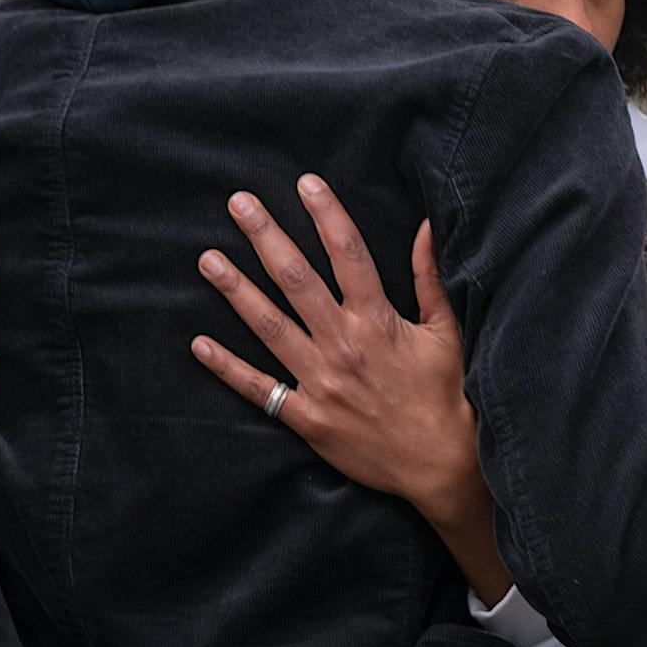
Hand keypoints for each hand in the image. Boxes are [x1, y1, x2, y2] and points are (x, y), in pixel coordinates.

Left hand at [190, 179, 488, 535]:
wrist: (440, 464)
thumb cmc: (447, 393)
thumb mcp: (444, 331)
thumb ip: (428, 278)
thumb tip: (425, 226)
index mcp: (379, 320)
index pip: (349, 253)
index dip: (326, 215)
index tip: (305, 182)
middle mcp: (344, 345)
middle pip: (297, 280)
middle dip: (266, 237)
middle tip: (238, 203)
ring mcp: (321, 383)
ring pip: (270, 327)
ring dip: (236, 290)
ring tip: (208, 259)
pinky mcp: (307, 418)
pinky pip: (260, 389)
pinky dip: (228, 368)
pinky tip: (200, 344)